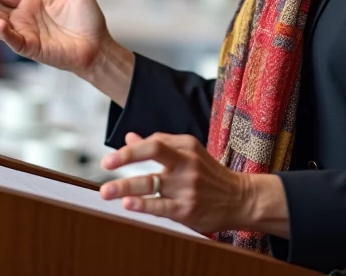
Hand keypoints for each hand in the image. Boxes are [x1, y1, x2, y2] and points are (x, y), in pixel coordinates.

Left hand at [99, 132, 287, 235]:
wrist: (240, 198)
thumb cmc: (209, 174)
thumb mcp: (188, 153)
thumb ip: (160, 145)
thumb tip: (129, 137)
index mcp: (186, 146)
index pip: (154, 143)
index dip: (130, 150)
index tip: (109, 159)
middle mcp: (186, 163)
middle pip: (154, 152)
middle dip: (126, 157)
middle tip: (105, 163)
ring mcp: (187, 186)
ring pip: (151, 183)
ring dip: (126, 187)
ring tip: (106, 192)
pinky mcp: (187, 208)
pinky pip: (161, 206)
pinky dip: (143, 205)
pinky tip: (129, 204)